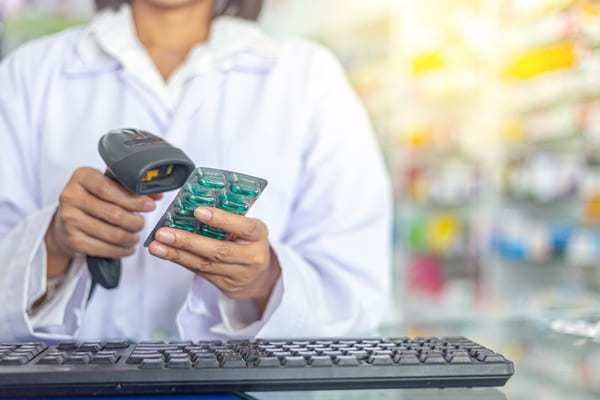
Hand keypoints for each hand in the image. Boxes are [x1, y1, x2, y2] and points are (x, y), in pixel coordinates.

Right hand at [45, 167, 161, 278]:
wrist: (65, 220)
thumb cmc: (93, 198)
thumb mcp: (107, 185)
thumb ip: (130, 187)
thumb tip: (157, 194)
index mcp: (82, 177)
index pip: (108, 188)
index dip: (133, 199)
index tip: (150, 205)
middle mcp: (71, 197)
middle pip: (114, 213)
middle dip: (136, 221)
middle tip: (142, 223)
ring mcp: (69, 220)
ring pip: (113, 234)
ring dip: (132, 237)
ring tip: (136, 235)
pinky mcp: (73, 241)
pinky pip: (106, 249)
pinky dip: (122, 250)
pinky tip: (128, 247)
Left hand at [148, 207, 280, 313]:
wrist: (260, 277)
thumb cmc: (250, 243)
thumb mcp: (248, 227)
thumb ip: (229, 218)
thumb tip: (194, 203)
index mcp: (258, 236)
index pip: (244, 227)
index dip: (222, 219)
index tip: (199, 211)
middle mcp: (251, 256)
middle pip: (218, 251)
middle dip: (188, 241)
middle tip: (165, 233)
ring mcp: (238, 273)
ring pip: (204, 264)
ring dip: (177, 254)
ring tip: (157, 245)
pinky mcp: (224, 284)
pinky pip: (199, 272)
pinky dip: (180, 261)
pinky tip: (166, 253)